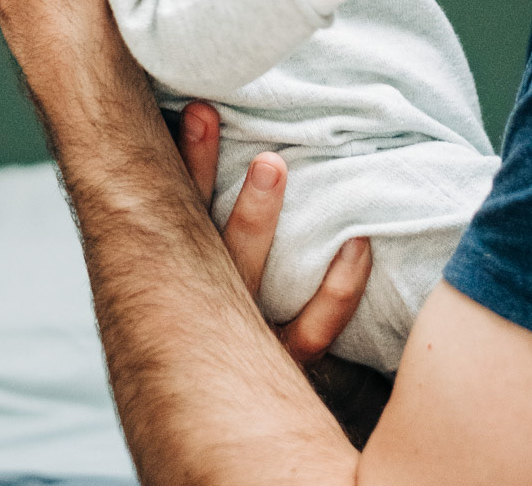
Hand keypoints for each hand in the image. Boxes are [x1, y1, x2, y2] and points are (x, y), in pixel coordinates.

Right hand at [177, 102, 390, 449]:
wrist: (236, 426)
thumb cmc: (227, 334)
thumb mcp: (207, 275)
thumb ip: (208, 223)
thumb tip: (211, 123)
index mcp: (182, 275)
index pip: (172, 208)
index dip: (185, 159)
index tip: (194, 106)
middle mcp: (206, 300)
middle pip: (192, 226)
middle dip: (197, 168)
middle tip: (205, 113)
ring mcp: (246, 334)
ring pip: (243, 270)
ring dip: (253, 214)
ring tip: (268, 163)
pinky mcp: (287, 363)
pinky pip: (312, 328)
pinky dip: (338, 287)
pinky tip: (359, 244)